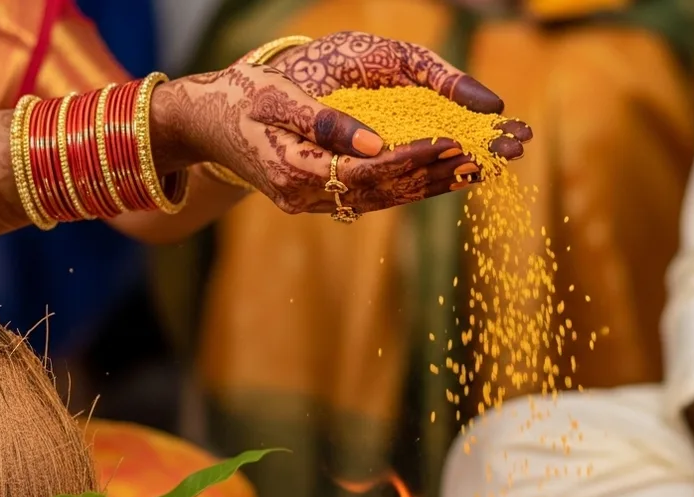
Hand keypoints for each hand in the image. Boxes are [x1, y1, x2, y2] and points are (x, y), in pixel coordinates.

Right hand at [152, 32, 531, 213]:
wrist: (204, 123)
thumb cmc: (240, 98)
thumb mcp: (276, 96)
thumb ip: (324, 121)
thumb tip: (375, 144)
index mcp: (294, 172)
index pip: (371, 170)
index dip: (416, 157)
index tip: (457, 141)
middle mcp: (307, 198)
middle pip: (388, 192)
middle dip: (441, 174)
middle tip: (489, 159)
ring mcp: (314, 204)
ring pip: (386, 199)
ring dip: (434, 184)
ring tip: (481, 168)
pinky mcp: (322, 199)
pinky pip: (376, 196)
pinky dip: (412, 185)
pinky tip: (444, 174)